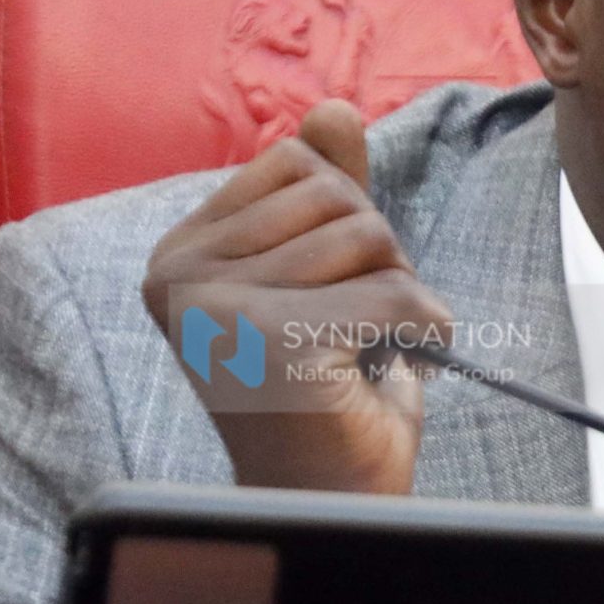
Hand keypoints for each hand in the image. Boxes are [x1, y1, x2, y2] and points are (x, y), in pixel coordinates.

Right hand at [141, 98, 451, 493]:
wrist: (331, 495)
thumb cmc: (329, 384)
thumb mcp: (324, 268)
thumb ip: (322, 188)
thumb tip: (335, 108)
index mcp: (178, 252)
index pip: (296, 164)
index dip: (342, 222)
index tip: (321, 295)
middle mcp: (180, 275)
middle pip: (337, 197)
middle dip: (376, 258)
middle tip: (351, 331)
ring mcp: (222, 309)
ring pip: (369, 238)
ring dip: (396, 294)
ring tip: (360, 352)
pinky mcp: (279, 342)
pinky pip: (397, 290)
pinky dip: (424, 328)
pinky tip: (392, 369)